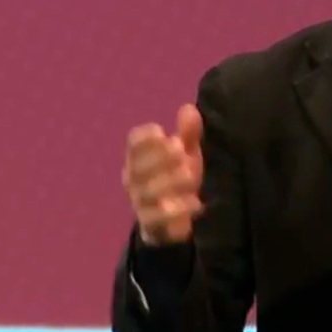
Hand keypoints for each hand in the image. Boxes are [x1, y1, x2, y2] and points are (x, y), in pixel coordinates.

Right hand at [123, 104, 204, 245]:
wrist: (170, 220)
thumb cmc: (175, 176)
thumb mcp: (185, 154)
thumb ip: (188, 133)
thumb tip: (189, 108)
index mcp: (139, 157)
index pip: (134, 142)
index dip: (147, 136)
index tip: (165, 134)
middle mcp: (134, 178)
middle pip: (138, 166)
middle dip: (160, 159)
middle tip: (183, 154)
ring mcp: (139, 202)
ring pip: (147, 192)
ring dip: (171, 181)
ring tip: (192, 176)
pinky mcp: (149, 223)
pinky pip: (157, 217)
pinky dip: (177, 210)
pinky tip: (196, 203)